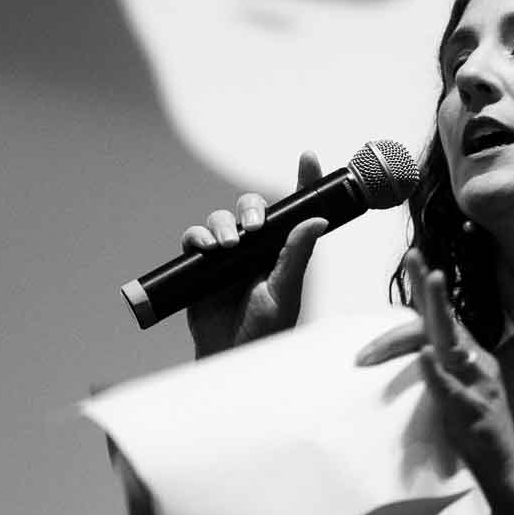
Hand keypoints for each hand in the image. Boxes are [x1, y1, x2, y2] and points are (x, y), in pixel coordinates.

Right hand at [182, 151, 329, 357]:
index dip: (302, 182)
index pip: (294, 210)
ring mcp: (227, 256)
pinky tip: (205, 247)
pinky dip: (198, 236)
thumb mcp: (284, 293)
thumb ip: (296, 256)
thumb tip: (318, 221)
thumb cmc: (264, 330)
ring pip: (221, 218)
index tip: (308, 157)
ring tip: (227, 244)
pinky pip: (195, 238)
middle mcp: (256, 248)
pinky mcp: (201, 266)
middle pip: (251, 207)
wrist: (229, 357)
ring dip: (222, 224)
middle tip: (253, 226)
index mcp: (283, 251)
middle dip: (251, 208)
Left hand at [356, 250, 513, 490]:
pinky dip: (437, 371)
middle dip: (429, 287)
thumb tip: (423, 345)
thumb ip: (445, 367)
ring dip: (440, 311)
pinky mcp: (471, 410)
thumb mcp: (459, 390)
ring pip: (454, 342)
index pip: (444, 318)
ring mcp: (476, 384)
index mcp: (471, 357)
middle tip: (413, 256)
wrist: (506, 468)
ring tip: (429, 282)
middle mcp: (476, 362)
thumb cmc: (477, 431)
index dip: (426, 292)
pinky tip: (426, 354)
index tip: (412, 258)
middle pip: (448, 318)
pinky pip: (451, 388)